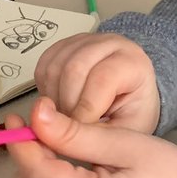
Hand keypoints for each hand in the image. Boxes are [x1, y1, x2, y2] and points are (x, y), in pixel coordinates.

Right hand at [34, 33, 160, 132]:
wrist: (127, 105)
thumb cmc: (129, 118)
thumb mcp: (121, 135)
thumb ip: (89, 135)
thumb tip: (49, 126)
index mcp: (133, 62)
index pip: (102, 79)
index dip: (85, 110)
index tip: (82, 134)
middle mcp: (110, 44)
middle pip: (74, 69)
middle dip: (67, 106)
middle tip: (73, 127)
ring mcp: (85, 42)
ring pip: (54, 68)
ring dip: (53, 101)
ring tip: (68, 118)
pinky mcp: (63, 47)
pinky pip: (43, 67)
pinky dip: (46, 92)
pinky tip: (60, 103)